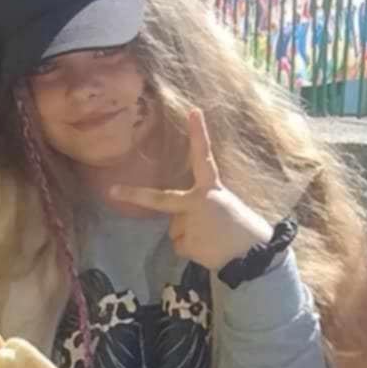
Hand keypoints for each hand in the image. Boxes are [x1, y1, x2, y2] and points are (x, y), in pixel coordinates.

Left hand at [109, 108, 273, 271]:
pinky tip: (209, 250)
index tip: (193, 111)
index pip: (204, 157)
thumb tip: (179, 219)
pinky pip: (179, 245)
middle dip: (134, 195)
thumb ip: (199, 206)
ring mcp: (190, 223)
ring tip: (213, 239)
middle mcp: (198, 202)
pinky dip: (191, 250)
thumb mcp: (224, 208)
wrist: (254, 256)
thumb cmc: (241, 230)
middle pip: (160, 200)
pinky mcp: (187, 242)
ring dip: (189, 236)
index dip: (199, 134)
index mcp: (212, 189)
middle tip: (113, 191)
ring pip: (176, 229)